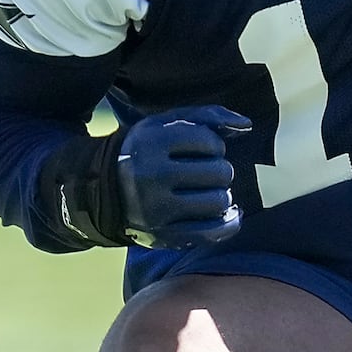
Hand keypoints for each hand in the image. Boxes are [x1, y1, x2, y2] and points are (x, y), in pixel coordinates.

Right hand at [115, 105, 249, 248]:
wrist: (105, 188)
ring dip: (221, 196)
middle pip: (219, 172)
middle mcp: (151, 175)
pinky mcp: (163, 235)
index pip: (209, 141)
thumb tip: (246, 125)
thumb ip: (208, 116)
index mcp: (152, 143)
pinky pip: (212, 232)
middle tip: (204, 173)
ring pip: (219, 201)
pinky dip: (229, 223)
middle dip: (220, 171)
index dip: (213, 145)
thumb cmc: (148, 150)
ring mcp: (156, 208)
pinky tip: (228, 214)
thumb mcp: (166, 123)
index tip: (201, 150)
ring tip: (208, 192)